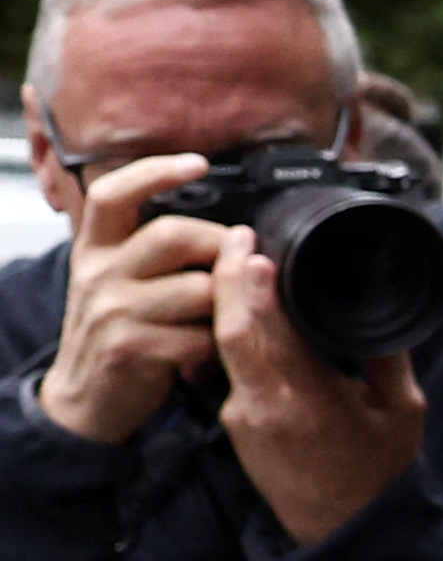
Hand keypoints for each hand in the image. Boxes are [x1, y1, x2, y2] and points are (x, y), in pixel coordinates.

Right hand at [37, 151, 226, 442]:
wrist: (86, 398)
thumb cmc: (120, 331)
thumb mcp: (120, 280)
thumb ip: (153, 249)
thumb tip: (225, 224)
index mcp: (96, 249)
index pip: (112, 194)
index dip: (154, 171)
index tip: (197, 163)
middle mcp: (98, 273)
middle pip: (173, 234)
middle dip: (220, 246)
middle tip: (238, 264)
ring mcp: (111, 311)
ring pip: (198, 288)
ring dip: (226, 304)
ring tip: (223, 317)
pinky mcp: (129, 348)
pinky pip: (200, 336)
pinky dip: (216, 346)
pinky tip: (210, 352)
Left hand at [210, 226, 423, 546]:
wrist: (343, 532)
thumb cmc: (377, 474)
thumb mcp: (402, 410)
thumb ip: (386, 356)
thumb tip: (376, 309)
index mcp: (307, 401)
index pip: (264, 332)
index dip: (251, 286)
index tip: (254, 248)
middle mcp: (263, 407)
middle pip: (229, 330)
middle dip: (229, 279)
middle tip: (238, 240)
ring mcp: (242, 417)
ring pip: (224, 346)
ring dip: (229, 303)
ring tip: (241, 266)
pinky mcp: (234, 424)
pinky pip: (231, 368)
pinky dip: (236, 334)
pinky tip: (246, 312)